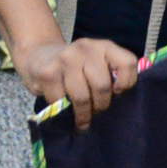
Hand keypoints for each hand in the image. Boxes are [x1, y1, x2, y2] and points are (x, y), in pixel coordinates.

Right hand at [20, 37, 137, 129]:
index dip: (127, 82)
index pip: (127, 63)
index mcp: (105, 47)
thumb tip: (125, 98)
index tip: (119, 94)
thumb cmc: (76, 66)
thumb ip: (112, 73)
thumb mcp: (98, 62)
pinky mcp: (48, 72)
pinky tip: (64, 111)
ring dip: (83, 113)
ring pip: (82, 96)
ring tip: (84, 121)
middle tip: (98, 112)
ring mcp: (66, 59)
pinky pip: (60, 100)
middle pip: (103, 86)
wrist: (39, 56)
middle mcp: (87, 49)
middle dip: (101, 105)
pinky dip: (63, 110)